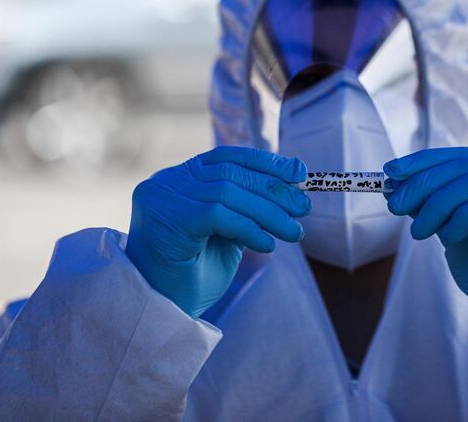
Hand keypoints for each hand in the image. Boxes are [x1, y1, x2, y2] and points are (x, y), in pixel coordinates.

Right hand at [126, 146, 310, 318]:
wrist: (164, 310)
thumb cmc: (196, 271)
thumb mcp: (229, 230)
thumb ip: (249, 204)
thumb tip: (294, 176)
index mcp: (181, 176)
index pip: (229, 158)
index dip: (266, 162)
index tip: (299, 171)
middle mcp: (168, 181)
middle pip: (231, 174)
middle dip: (273, 190)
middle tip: (303, 208)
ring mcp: (163, 197)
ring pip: (228, 193)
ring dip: (268, 213)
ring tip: (294, 232)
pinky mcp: (168, 218)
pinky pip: (218, 215)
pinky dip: (249, 228)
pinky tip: (268, 245)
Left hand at [384, 147, 467, 384]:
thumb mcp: (453, 231)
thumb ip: (435, 205)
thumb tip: (398, 183)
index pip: (463, 157)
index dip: (424, 162)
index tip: (391, 172)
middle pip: (464, 164)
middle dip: (422, 182)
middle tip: (395, 205)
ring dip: (434, 205)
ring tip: (418, 232)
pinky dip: (458, 220)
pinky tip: (449, 239)